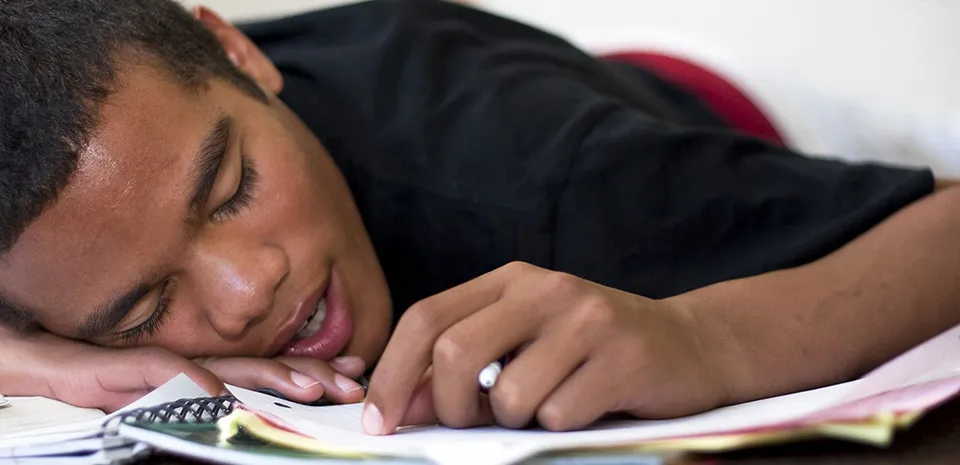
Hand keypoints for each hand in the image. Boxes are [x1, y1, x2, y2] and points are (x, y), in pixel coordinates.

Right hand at [0, 328, 365, 411]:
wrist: (22, 360)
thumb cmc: (85, 382)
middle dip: (308, 374)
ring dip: (270, 376)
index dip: (308, 371)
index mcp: (199, 374)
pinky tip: (218, 395)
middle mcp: (182, 367)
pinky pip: (154, 373)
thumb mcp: (155, 403)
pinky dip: (187, 383)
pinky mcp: (107, 368)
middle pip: (255, 368)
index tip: (354, 373)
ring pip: (221, 368)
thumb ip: (198, 408)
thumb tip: (246, 413)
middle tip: (351, 382)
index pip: (263, 371)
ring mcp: (150, 367)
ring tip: (312, 387)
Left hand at [362, 262, 729, 434]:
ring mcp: (588, 320)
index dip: (394, 373)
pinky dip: (561, 428)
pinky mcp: (624, 357)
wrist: (688, 344)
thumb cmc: (590, 351)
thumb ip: (464, 366)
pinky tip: (587, 406)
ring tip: (547, 406)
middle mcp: (546, 289)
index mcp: (511, 279)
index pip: (427, 317)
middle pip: (456, 352)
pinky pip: (561, 416)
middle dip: (451, 405)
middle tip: (471, 422)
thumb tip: (403, 406)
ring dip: (517, 422)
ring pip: (511, 396)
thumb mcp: (523, 344)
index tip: (380, 421)